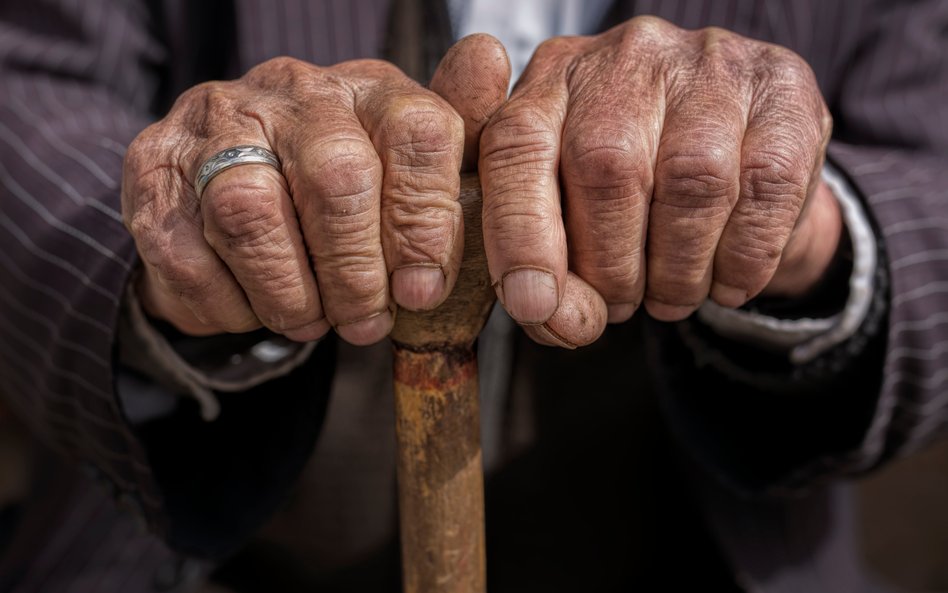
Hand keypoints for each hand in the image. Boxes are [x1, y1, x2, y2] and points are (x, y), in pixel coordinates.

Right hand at [122, 36, 508, 345]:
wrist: (232, 183)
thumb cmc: (341, 190)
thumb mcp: (408, 176)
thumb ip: (452, 150)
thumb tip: (491, 60)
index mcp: (370, 90)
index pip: (417, 133)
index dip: (425, 224)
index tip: (421, 291)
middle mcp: (294, 92)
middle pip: (336, 177)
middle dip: (355, 273)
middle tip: (365, 322)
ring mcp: (217, 122)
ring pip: (252, 213)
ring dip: (289, 293)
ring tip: (310, 321)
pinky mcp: (153, 164)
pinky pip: (184, 250)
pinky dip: (226, 302)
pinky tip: (251, 307)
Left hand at [478, 16, 836, 346]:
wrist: (735, 154)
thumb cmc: (630, 192)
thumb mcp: (568, 213)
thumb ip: (543, 263)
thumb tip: (552, 318)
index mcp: (550, 83)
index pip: (516, 149)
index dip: (520, 236)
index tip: (534, 305)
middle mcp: (626, 57)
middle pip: (606, 168)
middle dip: (611, 266)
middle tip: (620, 306)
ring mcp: (708, 63)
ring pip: (691, 180)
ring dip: (680, 269)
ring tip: (671, 299)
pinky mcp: (781, 87)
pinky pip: (766, 185)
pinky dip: (744, 256)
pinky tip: (729, 282)